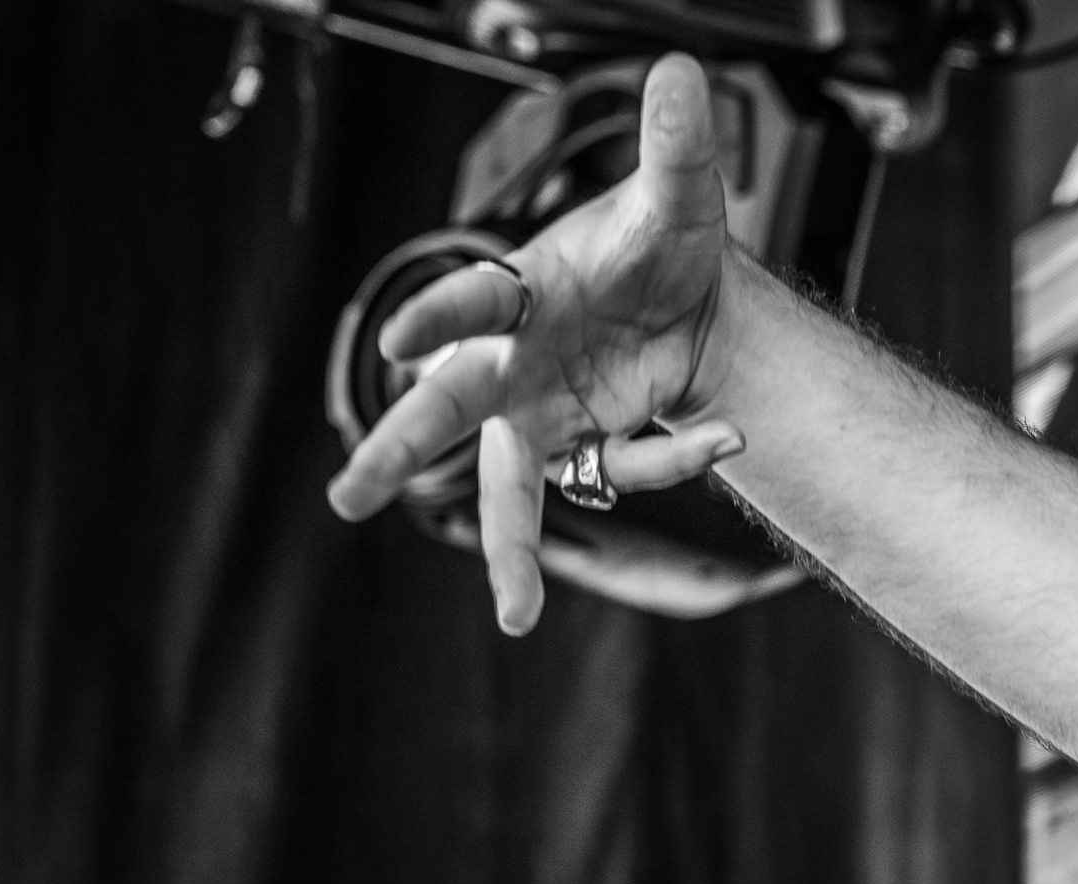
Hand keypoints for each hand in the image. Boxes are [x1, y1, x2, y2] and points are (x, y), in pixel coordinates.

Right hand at [324, 54, 752, 633]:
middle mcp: (514, 364)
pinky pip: (623, 475)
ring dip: (510, 548)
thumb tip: (684, 73)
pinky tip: (726, 433)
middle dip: (404, 451)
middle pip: (449, 413)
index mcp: (518, 295)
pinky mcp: (584, 452)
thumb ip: (676, 147)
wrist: (695, 302)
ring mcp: (545, 416)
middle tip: (350, 495)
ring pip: (513, 486)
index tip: (400, 341)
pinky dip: (676, 461)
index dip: (436, 319)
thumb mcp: (679, 198)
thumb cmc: (658, 245)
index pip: (467, 304)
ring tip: (513, 616)